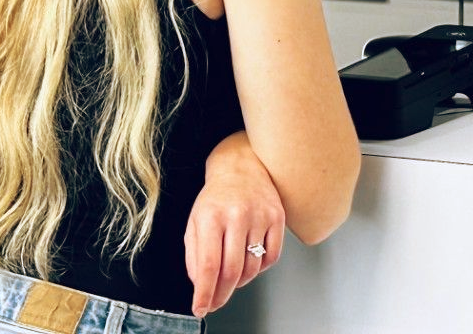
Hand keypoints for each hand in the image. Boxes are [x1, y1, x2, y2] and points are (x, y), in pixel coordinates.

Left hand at [186, 131, 284, 318]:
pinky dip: (260, 269)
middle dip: (222, 294)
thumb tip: (201, 285)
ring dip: (240, 282)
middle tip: (216, 302)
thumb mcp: (195, 223)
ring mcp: (261, 216)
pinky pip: (272, 256)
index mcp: (211, 218)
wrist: (242, 165)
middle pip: (231, 270)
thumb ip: (194, 256)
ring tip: (232, 279)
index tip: (201, 308)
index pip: (208, 266)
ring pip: (252, 266)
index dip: (204, 292)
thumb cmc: (216, 196)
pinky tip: (250, 264)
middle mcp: (237, 216)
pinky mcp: (278, 216)